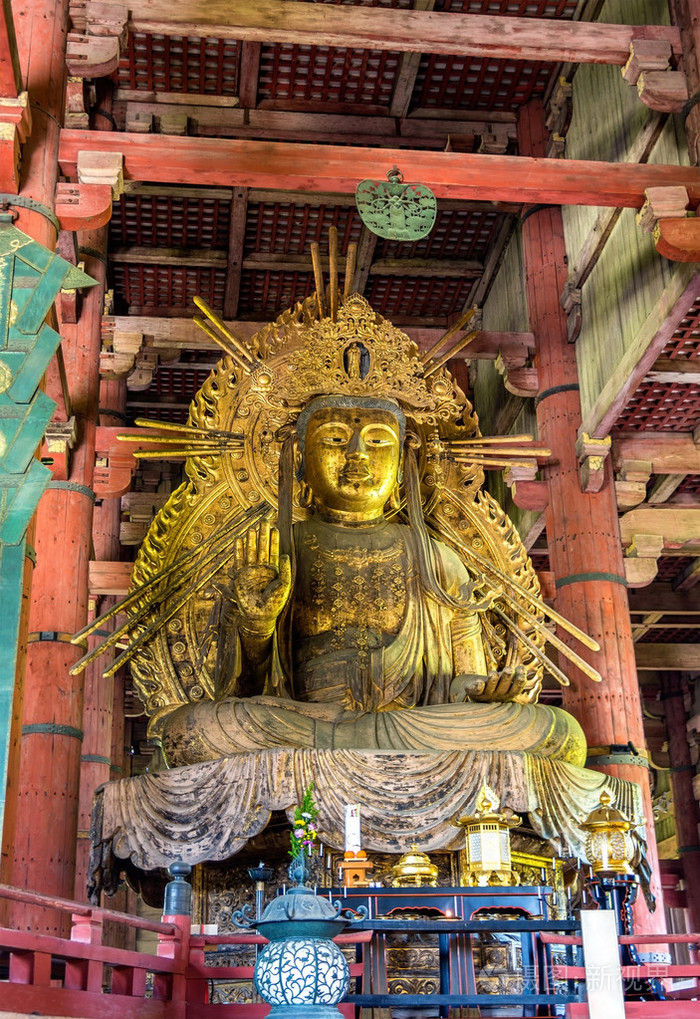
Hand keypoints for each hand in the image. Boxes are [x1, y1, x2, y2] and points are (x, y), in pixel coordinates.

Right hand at [231, 520, 291, 636]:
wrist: (260, 615)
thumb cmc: (274, 603)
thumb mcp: (284, 585)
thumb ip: (285, 569)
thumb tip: (286, 554)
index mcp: (274, 570)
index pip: (274, 551)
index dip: (274, 539)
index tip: (275, 527)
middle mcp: (262, 569)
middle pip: (262, 548)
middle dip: (263, 535)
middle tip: (263, 521)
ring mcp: (250, 572)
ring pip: (251, 551)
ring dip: (251, 540)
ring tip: (252, 528)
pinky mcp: (240, 576)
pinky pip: (239, 560)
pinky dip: (238, 550)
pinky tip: (239, 539)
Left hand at [450, 664, 528, 703]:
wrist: (475, 690)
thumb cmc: (495, 684)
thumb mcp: (505, 679)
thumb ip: (514, 675)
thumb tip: (523, 669)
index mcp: (507, 694)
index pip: (515, 690)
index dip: (519, 682)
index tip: (522, 671)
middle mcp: (497, 696)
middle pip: (503, 689)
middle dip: (506, 679)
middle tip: (509, 669)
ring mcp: (485, 695)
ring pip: (490, 689)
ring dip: (492, 681)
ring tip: (494, 673)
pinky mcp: (474, 693)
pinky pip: (476, 691)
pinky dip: (478, 687)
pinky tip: (479, 681)